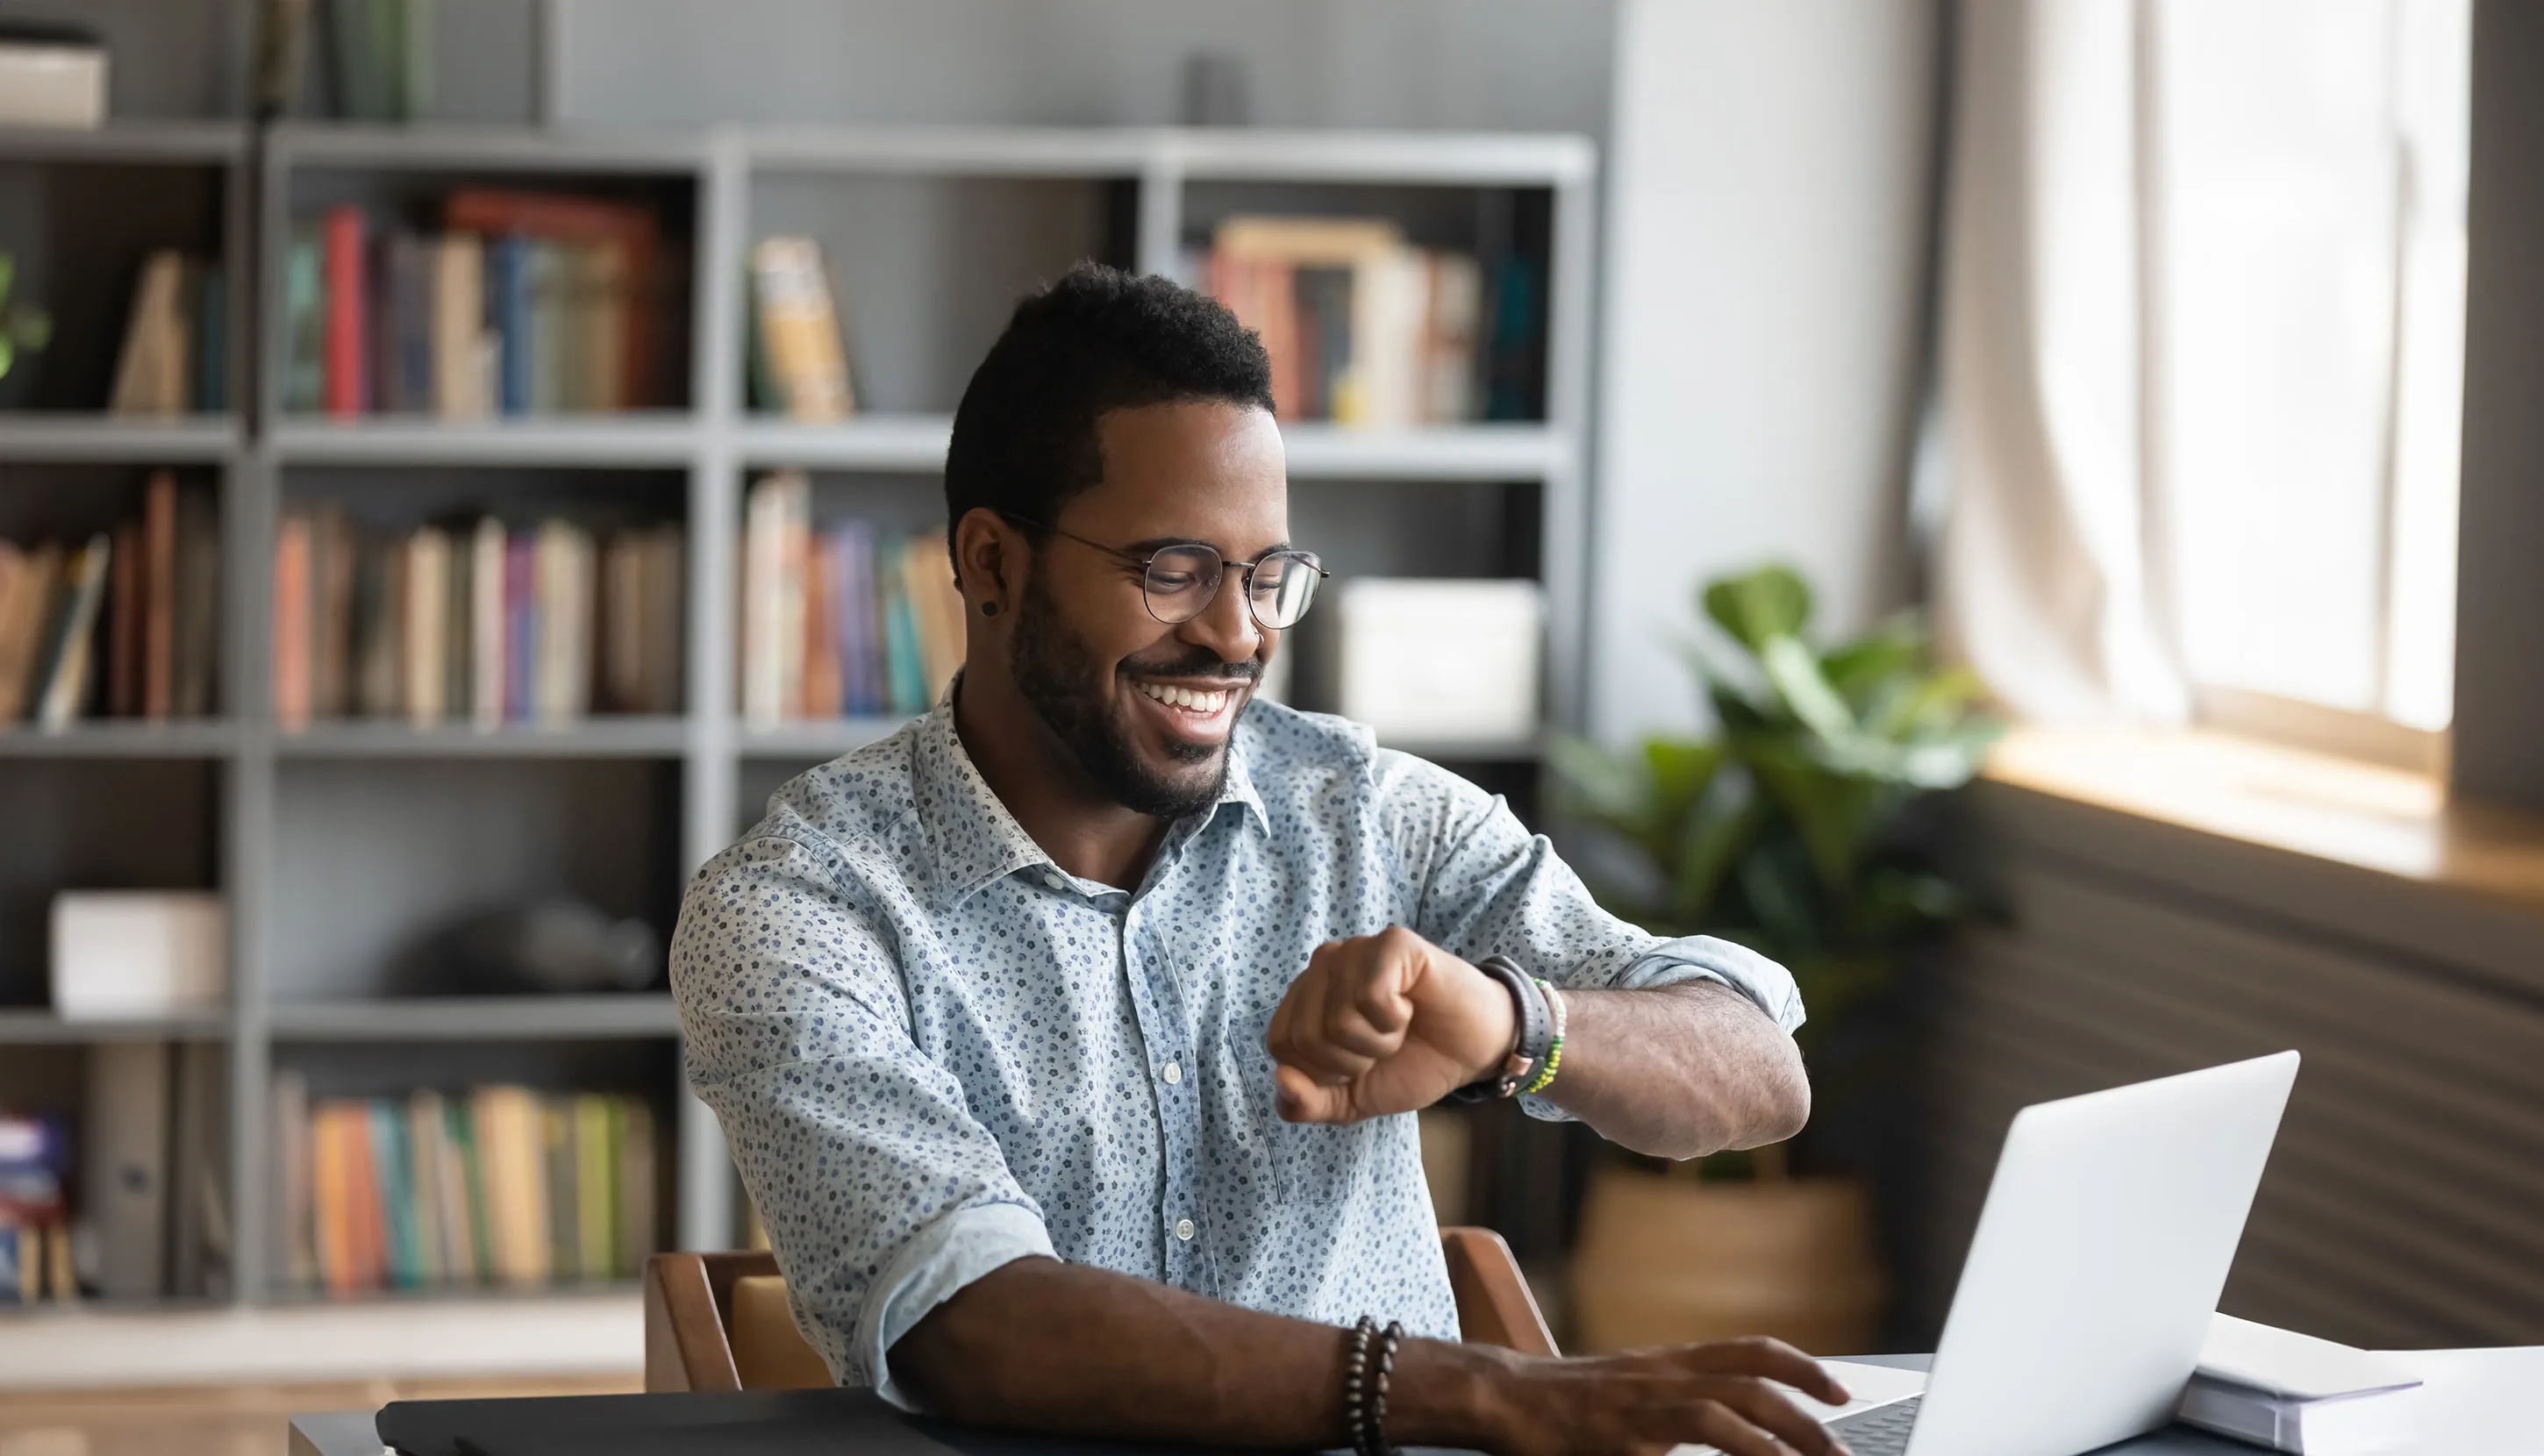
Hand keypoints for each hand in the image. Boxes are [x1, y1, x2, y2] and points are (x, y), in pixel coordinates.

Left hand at [1265, 926, 1516, 1123]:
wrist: (1473, 1052)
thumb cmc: (1410, 1065)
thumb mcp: (1349, 1100)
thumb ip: (1305, 1103)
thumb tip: (1281, 1080)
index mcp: (1305, 998)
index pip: (1281, 1044)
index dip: (1322, 1072)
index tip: (1358, 1065)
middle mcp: (1324, 965)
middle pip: (1306, 1035)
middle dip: (1351, 1062)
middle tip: (1383, 1047)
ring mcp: (1356, 949)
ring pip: (1338, 1019)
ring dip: (1378, 1043)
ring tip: (1399, 1028)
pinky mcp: (1392, 943)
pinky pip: (1371, 996)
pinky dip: (1395, 1020)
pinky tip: (1410, 1008)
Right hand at [1476, 1337, 1854, 1455]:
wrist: (1505, 1398)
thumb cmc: (1564, 1405)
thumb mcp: (1630, 1395)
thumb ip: (1676, 1406)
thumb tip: (1728, 1425)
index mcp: (1671, 1363)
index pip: (1750, 1351)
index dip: (1801, 1366)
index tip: (1839, 1391)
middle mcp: (1667, 1372)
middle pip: (1755, 1377)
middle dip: (1808, 1412)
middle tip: (1843, 1447)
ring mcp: (1649, 1398)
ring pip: (1735, 1400)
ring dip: (1787, 1434)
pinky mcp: (1630, 1431)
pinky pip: (1699, 1429)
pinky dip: (1744, 1446)